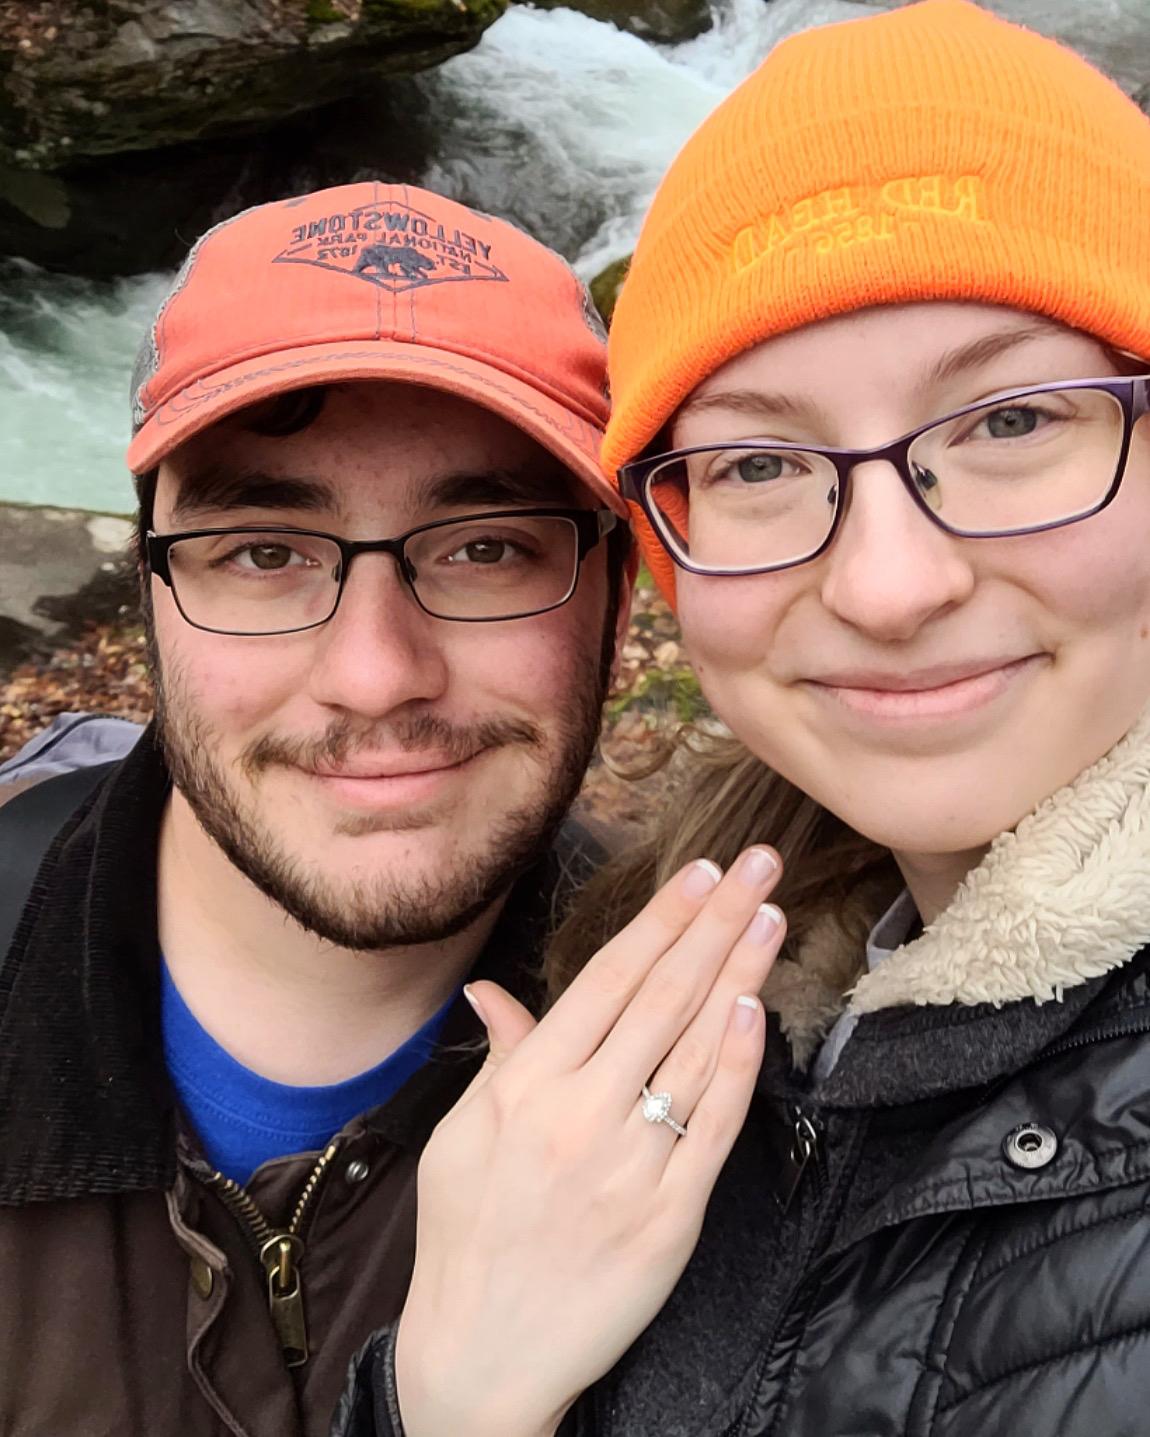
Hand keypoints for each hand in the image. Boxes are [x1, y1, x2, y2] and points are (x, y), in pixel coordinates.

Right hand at [396, 847, 785, 1436]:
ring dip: (738, 976)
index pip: (606, 981)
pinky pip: (713, 1128)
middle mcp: (577, 1115)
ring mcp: (627, 1165)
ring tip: (770, 917)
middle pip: (661, 998)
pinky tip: (754, 1014)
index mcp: (525, 1089)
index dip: (660, 921)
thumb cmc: (466, 1239)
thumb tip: (496, 992)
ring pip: (694, 1049)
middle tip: (759, 864)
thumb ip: (500, 1060)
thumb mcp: (460, 1140)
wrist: (483, 1357)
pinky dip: (736, 1067)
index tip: (701, 872)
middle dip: (714, 922)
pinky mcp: (670, 1218)